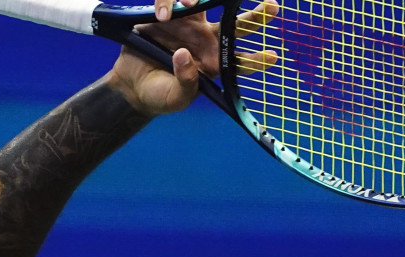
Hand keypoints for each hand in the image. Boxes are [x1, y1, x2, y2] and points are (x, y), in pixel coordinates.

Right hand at [106, 0, 278, 116]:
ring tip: (189, 3)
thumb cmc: (159, 95)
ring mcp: (189, 24)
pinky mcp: (168, 14)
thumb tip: (184, 54)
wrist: (131, 85)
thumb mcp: (175, 98)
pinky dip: (167, 2)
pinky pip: (171, 0)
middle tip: (273, 7)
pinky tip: (161, 15)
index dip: (256, 59)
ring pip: (207, 2)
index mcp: (214, 63)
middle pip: (236, 24)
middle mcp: (207, 40)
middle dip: (257, 15)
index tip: (272, 57)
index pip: (240, 61)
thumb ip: (185, 82)